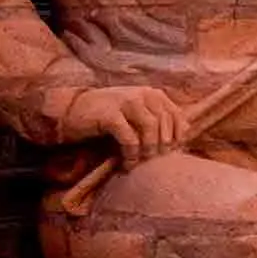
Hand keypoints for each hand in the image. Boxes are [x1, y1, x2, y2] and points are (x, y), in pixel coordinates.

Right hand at [58, 86, 187, 166]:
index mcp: (152, 94)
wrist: (73, 111)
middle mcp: (142, 94)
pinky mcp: (110, 115)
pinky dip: (131, 154)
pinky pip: (129, 138)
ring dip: (148, 150)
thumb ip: (158, 121)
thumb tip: (183, 137)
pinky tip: (127, 163)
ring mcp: (126, 102)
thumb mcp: (137, 115)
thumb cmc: (108, 117)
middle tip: (153, 161)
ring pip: (150, 129)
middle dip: (162, 147)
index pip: (177, 116)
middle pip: (165, 124)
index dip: (178, 137)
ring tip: (140, 162)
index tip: (171, 153)